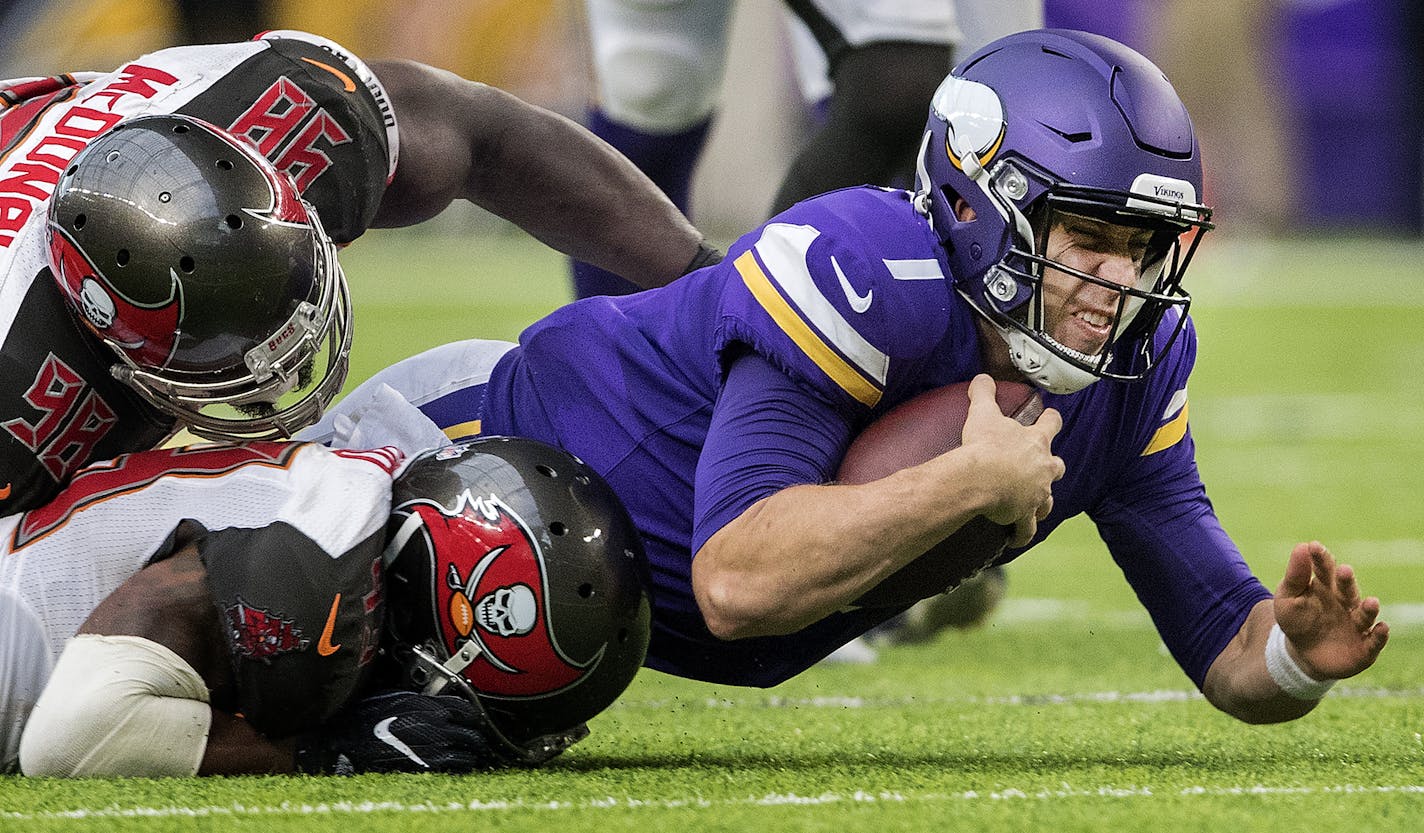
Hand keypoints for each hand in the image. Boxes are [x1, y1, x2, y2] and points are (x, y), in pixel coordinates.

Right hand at [296, 690, 517, 773]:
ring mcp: (430, 744)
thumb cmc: (364, 717)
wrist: (345, 739)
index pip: (462, 706)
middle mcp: (432, 722)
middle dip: (476, 732)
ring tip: (475, 750)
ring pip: (466, 746)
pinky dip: (463, 763)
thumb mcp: (393, 698)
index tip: (475, 716)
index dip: (472, 713)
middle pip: (469, 727)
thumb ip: (417, 701)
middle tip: (479, 736)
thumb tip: (433, 703)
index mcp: (424, 704)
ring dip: (473, 749)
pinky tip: (464, 764)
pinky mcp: (424, 764)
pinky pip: (454, 764)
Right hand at [960, 375, 1063, 546]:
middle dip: (1051, 466)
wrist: (979, 478)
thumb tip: (981, 377)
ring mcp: (1036, 494)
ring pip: (1047, 500)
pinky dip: (1022, 534)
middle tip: (1042, 466)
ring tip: (1033, 505)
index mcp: (1036, 441)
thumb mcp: (982, 412)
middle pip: (1057, 466)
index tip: (1051, 416)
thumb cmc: (984, 445)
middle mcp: (1043, 468)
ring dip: (1042, 501)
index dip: (1051, 419)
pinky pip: (1027, 528)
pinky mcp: (1024, 514)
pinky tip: (1017, 538)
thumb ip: (983, 393)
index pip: (1052, 424)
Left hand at [1273, 541, 1388, 680]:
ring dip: (1369, 609)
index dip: (1321, 558)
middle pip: (1347, 589)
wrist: (1303, 656)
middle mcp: (1345, 602)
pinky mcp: (1364, 647)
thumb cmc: (1296, 621)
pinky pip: (1374, 641)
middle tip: (1344, 570)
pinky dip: (1379, 635)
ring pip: (1364, 614)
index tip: (1313, 546)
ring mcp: (1356, 624)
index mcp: (1325, 587)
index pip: (1324, 569)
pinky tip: (1382, 627)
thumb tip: (1301, 546)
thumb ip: (1295, 576)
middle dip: (1347, 581)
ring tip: (1372, 602)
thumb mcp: (1288, 599)